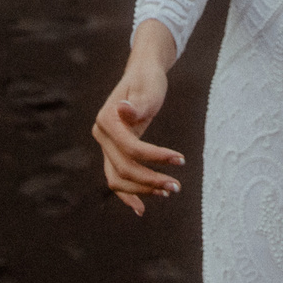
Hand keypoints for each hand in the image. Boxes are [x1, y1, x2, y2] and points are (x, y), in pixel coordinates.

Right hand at [92, 22, 183, 214]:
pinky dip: (128, 194)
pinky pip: (116, 177)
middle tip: (177, 186)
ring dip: (142, 189)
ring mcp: (105, 145)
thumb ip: (137, 104)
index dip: (155, 157)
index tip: (180, 159)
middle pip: (123, 167)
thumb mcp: (148, 90)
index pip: (131, 148)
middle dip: (150, 180)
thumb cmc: (148, 81)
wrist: (142, 75)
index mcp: (107, 119)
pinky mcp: (112, 152)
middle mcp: (101, 134)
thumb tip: (123, 109)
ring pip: (117, 177)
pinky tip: (142, 207)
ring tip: (168, 191)